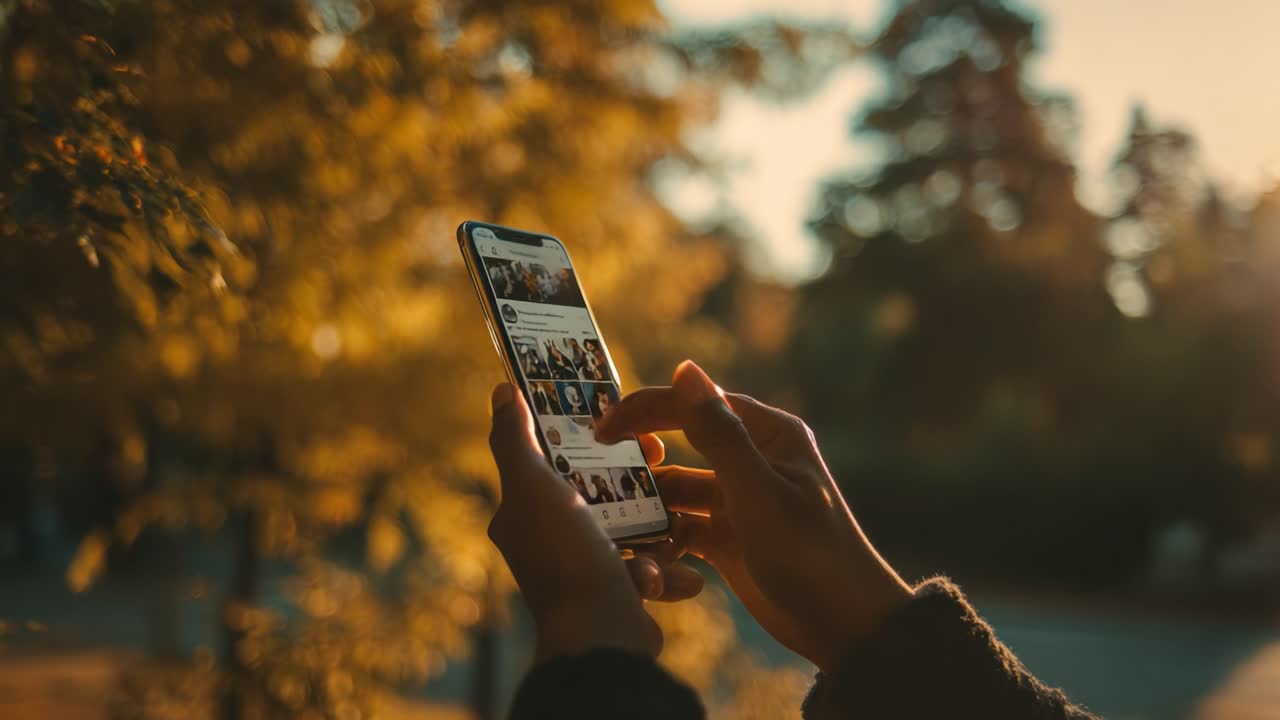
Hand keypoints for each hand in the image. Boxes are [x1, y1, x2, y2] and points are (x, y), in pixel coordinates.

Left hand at [486, 383, 700, 661]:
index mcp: (524, 515)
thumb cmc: (565, 557)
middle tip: (663, 462)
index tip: (623, 421)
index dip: (585, 435)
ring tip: (675, 532)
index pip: (553, 460)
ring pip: (633, 530)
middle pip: (599, 491)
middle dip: (635, 480)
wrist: (601, 639)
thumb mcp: (532, 486)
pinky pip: (651, 572)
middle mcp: (550, 544)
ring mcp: (586, 572)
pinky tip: (678, 576)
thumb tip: (502, 390)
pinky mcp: (618, 598)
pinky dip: (668, 574)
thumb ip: (514, 439)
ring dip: (659, 531)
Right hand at [595, 361, 913, 672]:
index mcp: (768, 435)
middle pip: (680, 444)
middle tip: (593, 470)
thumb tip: (684, 368)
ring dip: (648, 503)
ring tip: (612, 519)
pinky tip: (642, 553)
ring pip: (676, 490)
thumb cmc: (811, 553)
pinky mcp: (730, 540)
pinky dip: (661, 537)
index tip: (600, 427)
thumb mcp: (758, 491)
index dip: (645, 409)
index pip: (696, 404)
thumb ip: (718, 433)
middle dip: (640, 457)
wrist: (846, 628)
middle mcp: (752, 461)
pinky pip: (682, 527)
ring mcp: (739, 501)